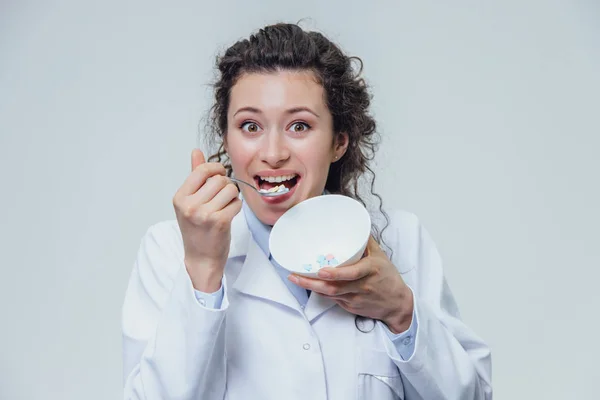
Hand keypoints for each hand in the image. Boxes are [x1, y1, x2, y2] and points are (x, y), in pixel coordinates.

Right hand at [172, 149, 241, 291]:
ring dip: (232, 197)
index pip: (203, 170)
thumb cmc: (197, 229)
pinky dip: (236, 207)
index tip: (219, 175)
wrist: (201, 258)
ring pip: (230, 189)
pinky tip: (229, 214)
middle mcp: (190, 205)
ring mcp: (204, 214)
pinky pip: (237, 203)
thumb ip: (194, 176)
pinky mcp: (220, 222)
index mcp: (180, 197)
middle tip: (220, 199)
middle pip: (219, 180)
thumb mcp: (190, 201)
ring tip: (224, 207)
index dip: (216, 169)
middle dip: (225, 186)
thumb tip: (196, 151)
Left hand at [289, 237, 413, 332]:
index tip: (321, 270)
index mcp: (370, 270)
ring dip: (311, 287)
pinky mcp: (350, 306)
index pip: (352, 273)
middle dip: (312, 283)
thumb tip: (355, 224)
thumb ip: (366, 242)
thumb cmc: (388, 277)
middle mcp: (361, 286)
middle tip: (294, 275)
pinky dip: (320, 292)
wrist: (397, 304)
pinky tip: (309, 285)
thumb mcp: (381, 256)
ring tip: (295, 278)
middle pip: (334, 287)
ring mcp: (354, 298)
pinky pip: (332, 299)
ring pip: (329, 294)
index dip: (336, 274)